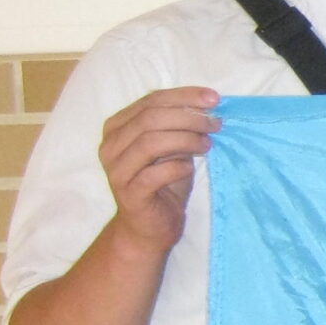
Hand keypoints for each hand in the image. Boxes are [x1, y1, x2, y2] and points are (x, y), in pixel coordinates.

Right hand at [97, 87, 219, 254]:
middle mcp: (110, 146)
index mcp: (117, 128)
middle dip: (188, 117)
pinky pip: (153, 174)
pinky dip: (176, 167)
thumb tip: (208, 106)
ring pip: (150, 142)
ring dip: (185, 139)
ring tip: (207, 144)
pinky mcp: (129, 194)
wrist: (150, 228)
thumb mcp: (173, 149)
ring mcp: (116, 171)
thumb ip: (180, 127)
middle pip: (150, 118)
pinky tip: (190, 167)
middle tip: (215, 124)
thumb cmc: (164, 184)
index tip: (214, 98)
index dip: (183, 96)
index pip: (150, 101)